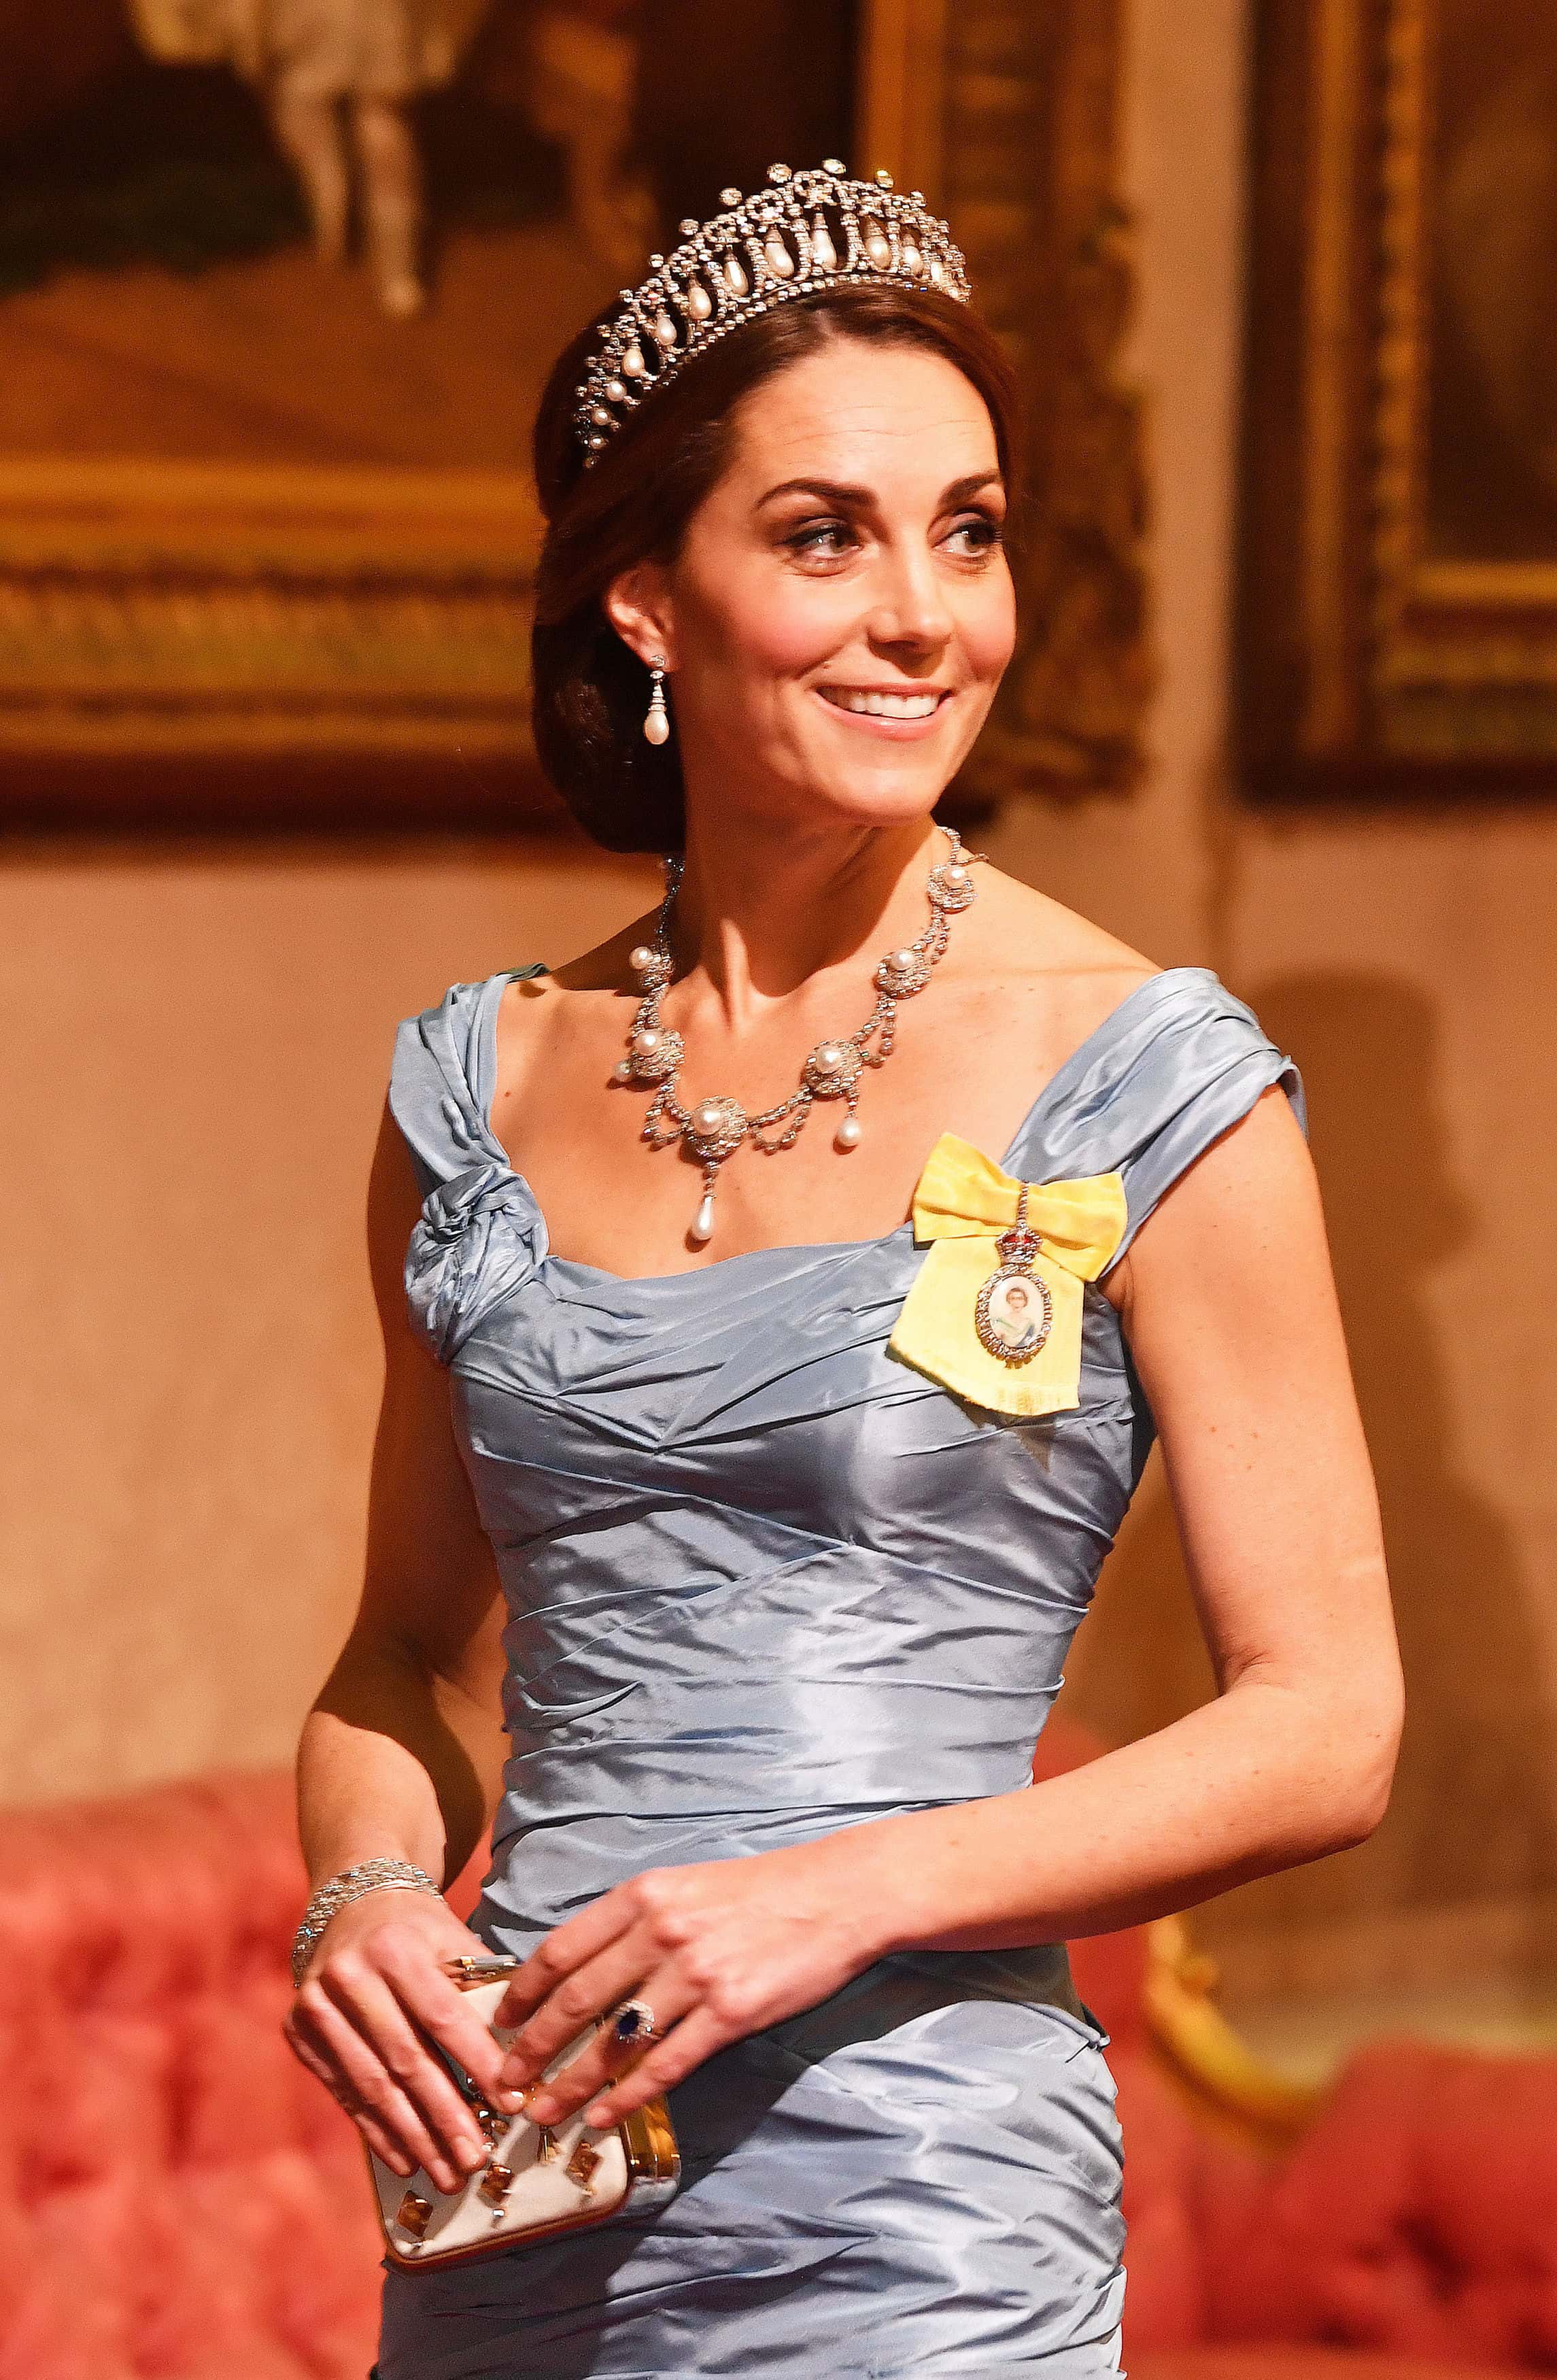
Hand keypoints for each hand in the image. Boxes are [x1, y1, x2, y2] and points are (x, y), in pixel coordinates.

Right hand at [283, 1889, 511, 2192]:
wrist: (352, 1903)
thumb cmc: (419, 1929)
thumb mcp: (454, 1940)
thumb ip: (483, 1988)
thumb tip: (526, 2055)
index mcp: (395, 1948)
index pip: (444, 2018)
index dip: (479, 2065)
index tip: (512, 2105)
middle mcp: (349, 1977)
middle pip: (406, 2061)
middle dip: (445, 2117)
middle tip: (476, 2160)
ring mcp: (316, 2006)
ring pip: (373, 2087)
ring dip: (414, 2138)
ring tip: (447, 2174)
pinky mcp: (298, 2033)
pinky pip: (344, 2093)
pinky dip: (378, 2132)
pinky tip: (406, 2161)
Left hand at [488, 1838, 881, 2131]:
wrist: (835, 1895)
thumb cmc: (757, 1892)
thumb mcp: (684, 1886)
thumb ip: (634, 1921)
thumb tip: (580, 1969)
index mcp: (643, 1896)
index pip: (561, 1949)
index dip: (522, 1993)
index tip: (500, 2023)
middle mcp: (661, 1932)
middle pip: (575, 2000)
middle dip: (531, 2048)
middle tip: (503, 2082)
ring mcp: (695, 1975)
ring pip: (613, 2042)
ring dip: (569, 2084)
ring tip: (541, 2112)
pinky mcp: (730, 2013)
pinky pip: (665, 2065)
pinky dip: (626, 2098)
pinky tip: (602, 2118)